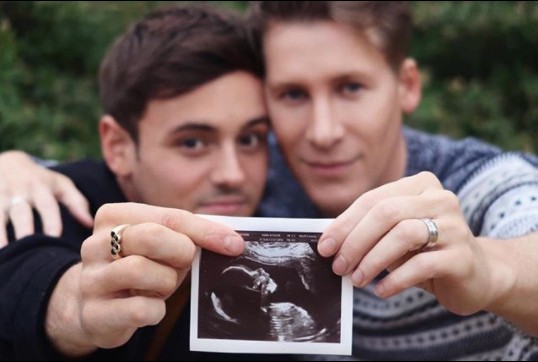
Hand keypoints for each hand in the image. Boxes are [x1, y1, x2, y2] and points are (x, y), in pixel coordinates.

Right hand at [0, 151, 92, 245]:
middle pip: (21, 213)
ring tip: (3, 251)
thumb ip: (76, 203)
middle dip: (24, 229)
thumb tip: (90, 224)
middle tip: (28, 247)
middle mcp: (20, 192)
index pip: (47, 206)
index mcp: (41, 188)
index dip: (51, 221)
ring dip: (0, 233)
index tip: (54, 238)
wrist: (8, 161)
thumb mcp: (60, 184)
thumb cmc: (40, 179)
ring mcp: (0, 196)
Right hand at [46, 202, 244, 355]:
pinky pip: (139, 309)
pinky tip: (150, 306)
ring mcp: (90, 278)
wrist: (94, 306)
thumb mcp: (161, 244)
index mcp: (113, 216)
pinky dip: (155, 309)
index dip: (205, 231)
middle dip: (180, 252)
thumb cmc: (139, 267)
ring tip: (161, 285)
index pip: (169, 216)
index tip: (234, 244)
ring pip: (140, 270)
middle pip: (150, 236)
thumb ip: (190, 235)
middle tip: (185, 263)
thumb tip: (233, 241)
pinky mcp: (93, 313)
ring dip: (165, 282)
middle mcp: (94, 244)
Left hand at [318, 172, 504, 315]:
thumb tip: (328, 241)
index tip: (324, 247)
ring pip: (404, 235)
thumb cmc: (425, 251)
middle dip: (355, 241)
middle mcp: (440, 199)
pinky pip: (422, 264)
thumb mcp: (395, 235)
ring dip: (373, 260)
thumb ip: (368, 230)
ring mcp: (455, 226)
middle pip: (387, 213)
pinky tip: (381, 290)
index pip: (372, 200)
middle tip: (338, 266)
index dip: (344, 223)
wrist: (476, 275)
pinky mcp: (463, 256)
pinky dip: (396, 279)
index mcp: (420, 185)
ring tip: (356, 279)